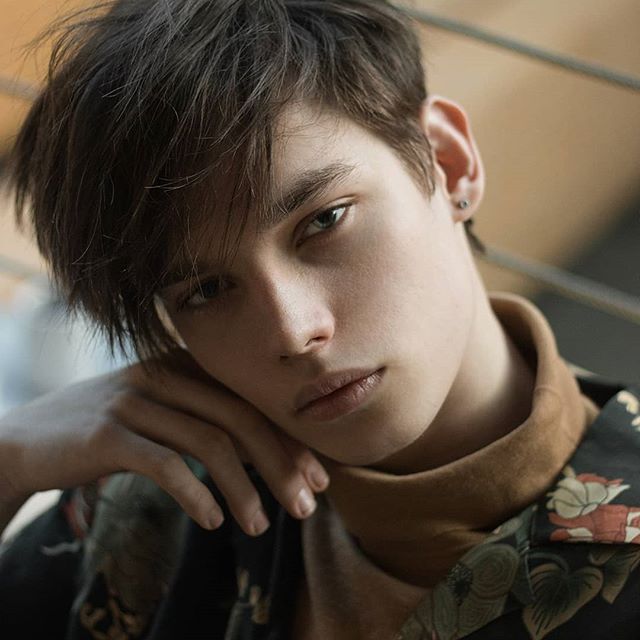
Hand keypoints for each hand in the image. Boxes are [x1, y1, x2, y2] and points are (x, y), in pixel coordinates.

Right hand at [0, 350, 329, 535]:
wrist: (31, 438)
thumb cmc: (113, 431)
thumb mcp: (166, 416)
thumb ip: (212, 423)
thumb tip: (274, 456)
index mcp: (185, 365)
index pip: (252, 401)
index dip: (289, 439)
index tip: (318, 477)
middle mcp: (164, 374)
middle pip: (240, 418)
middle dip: (280, 464)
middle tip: (305, 505)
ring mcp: (135, 400)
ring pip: (208, 443)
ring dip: (244, 489)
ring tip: (260, 527)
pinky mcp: (107, 433)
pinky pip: (164, 464)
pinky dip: (195, 493)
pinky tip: (214, 520)